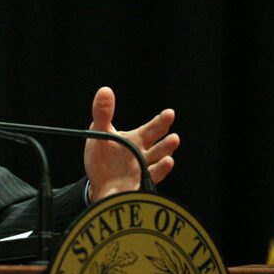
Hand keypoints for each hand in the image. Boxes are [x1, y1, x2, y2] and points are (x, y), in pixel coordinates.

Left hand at [84, 87, 179, 202]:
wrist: (99, 183)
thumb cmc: (103, 156)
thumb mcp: (99, 132)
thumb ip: (102, 113)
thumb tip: (104, 90)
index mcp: (136, 139)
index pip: (151, 129)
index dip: (161, 121)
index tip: (169, 113)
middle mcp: (143, 154)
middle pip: (157, 146)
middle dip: (166, 141)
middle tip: (173, 136)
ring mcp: (142, 169)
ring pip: (156, 162)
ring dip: (164, 157)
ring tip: (170, 153)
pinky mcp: (138, 184)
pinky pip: (148, 178)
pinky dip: (156, 173)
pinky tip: (165, 164)